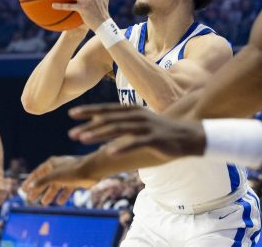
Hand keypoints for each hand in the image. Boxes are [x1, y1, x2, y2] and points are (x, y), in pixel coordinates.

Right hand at [21, 155, 98, 205]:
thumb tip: (31, 187)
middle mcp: (58, 168)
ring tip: (44, 203)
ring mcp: (67, 174)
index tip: (23, 190)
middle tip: (31, 199)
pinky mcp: (75, 179)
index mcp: (51, 164)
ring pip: (56, 185)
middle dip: (38, 189)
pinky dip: (62, 195)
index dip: (30, 181)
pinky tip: (60, 202)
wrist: (91, 170)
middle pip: (46, 180)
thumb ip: (42, 182)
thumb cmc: (71, 171)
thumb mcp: (54, 177)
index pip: (37, 173)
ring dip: (50, 194)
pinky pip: (66, 189)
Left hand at [68, 104, 206, 159]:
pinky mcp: (154, 139)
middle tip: (72, 133)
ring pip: (118, 129)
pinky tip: (109, 152)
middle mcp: (137, 116)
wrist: (189, 135)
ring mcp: (146, 127)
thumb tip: (101, 125)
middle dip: (89, 125)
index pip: (107, 109)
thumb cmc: (161, 130)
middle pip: (109, 119)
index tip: (71, 114)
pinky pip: (135, 143)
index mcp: (133, 110)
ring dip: (99, 134)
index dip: (89, 111)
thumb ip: (123, 122)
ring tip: (83, 140)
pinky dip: (121, 147)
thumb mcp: (140, 122)